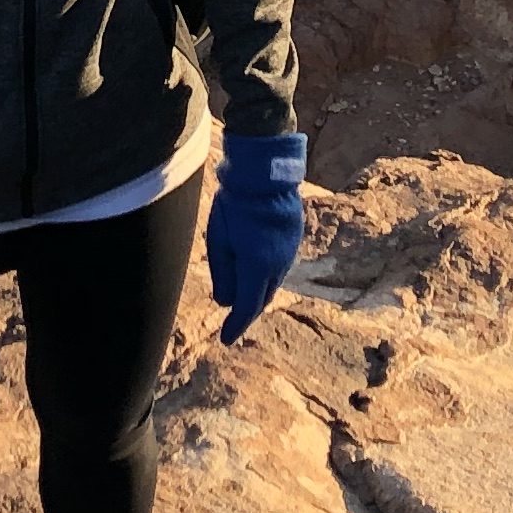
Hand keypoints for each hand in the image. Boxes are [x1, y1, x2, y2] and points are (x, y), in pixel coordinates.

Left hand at [205, 130, 308, 344]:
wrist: (264, 173)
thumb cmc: (235, 204)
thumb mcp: (218, 239)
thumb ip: (222, 273)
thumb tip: (225, 302)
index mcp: (258, 266)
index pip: (247, 308)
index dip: (236, 326)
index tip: (225, 339)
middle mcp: (278, 264)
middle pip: (262, 299)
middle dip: (247, 311)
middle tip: (233, 321)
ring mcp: (289, 252)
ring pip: (273, 283)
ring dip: (258, 293)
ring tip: (243, 297)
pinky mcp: (294, 239)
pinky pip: (280, 266)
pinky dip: (267, 276)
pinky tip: (257, 271)